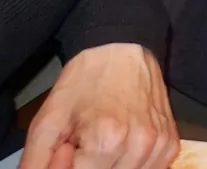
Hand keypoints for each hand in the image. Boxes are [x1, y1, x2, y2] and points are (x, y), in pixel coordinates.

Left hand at [22, 44, 176, 168]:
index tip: (68, 148)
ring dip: (111, 168)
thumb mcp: (48, 121)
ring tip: (102, 145)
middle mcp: (139, 146)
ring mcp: (159, 146)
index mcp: (106, 141)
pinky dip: (131, 166)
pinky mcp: (170, 144)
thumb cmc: (83, 83)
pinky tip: (121, 147)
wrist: (122, 50)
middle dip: (89, 167)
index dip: (68, 166)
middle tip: (84, 145)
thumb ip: (37, 162)